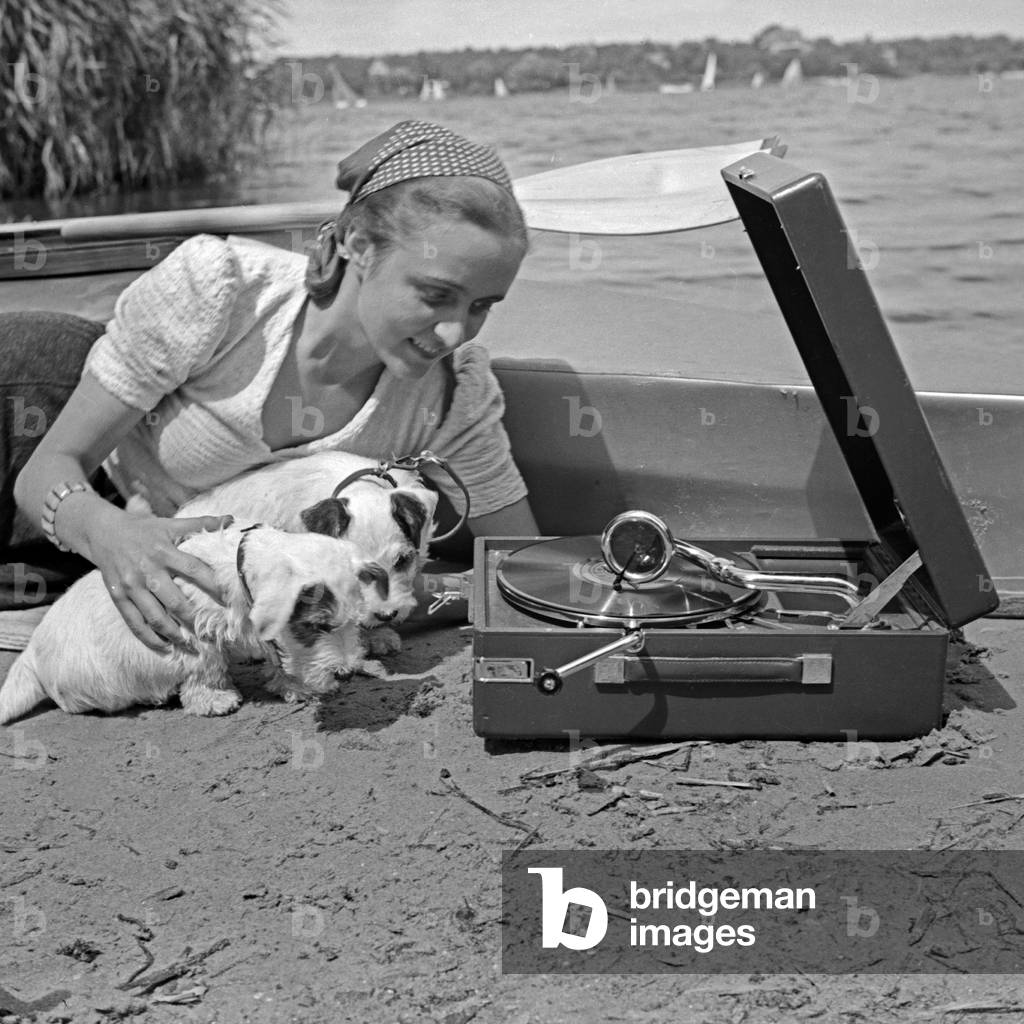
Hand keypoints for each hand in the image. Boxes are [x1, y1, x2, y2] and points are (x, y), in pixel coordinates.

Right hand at [90, 511, 232, 653]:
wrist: (103, 532)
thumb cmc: (144, 529)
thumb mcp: (171, 523)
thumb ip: (201, 524)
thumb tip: (231, 519)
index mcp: (163, 550)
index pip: (194, 569)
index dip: (212, 585)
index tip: (229, 600)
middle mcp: (147, 570)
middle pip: (175, 600)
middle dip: (194, 619)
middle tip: (212, 632)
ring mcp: (131, 586)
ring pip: (155, 617)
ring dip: (175, 634)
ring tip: (192, 645)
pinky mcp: (118, 597)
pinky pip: (134, 623)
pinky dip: (150, 638)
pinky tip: (165, 648)